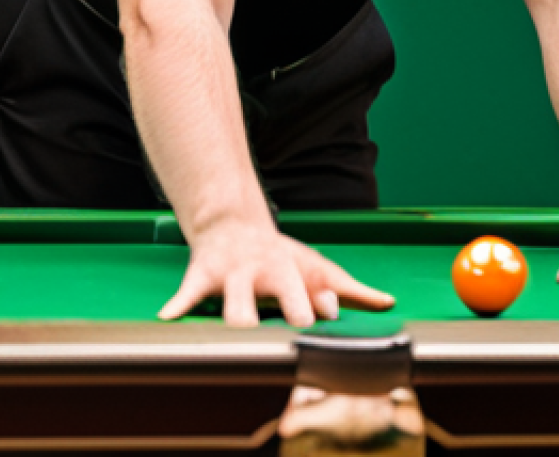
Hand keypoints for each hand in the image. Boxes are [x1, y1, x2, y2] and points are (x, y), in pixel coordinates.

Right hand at [158, 220, 395, 326]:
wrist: (233, 223)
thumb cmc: (281, 257)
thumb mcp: (316, 267)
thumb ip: (350, 289)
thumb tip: (390, 304)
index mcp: (293, 270)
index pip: (311, 290)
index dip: (320, 303)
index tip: (327, 314)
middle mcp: (265, 270)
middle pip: (279, 289)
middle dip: (290, 304)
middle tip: (297, 328)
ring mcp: (233, 274)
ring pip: (235, 302)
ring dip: (238, 317)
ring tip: (241, 335)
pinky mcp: (201, 276)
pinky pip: (186, 294)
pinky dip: (177, 305)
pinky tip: (168, 319)